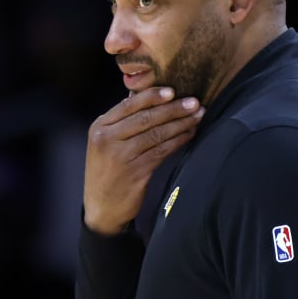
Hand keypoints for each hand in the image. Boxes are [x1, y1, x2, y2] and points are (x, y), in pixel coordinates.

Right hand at [84, 87, 204, 233]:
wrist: (101, 208)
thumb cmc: (108, 170)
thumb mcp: (105, 143)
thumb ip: (122, 122)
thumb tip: (148, 96)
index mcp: (99, 127)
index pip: (128, 105)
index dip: (152, 96)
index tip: (173, 90)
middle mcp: (107, 139)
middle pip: (145, 118)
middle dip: (173, 108)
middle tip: (194, 102)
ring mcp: (120, 157)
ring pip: (156, 134)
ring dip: (180, 123)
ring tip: (198, 116)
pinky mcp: (135, 172)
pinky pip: (161, 151)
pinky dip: (178, 141)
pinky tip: (189, 134)